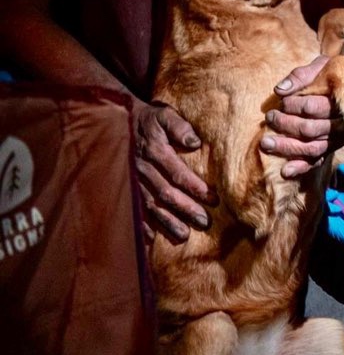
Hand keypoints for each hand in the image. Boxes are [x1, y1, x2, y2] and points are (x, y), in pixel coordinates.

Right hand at [133, 100, 216, 242]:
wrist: (118, 122)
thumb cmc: (149, 119)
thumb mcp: (164, 115)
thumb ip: (179, 126)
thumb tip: (195, 142)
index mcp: (155, 151)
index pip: (178, 173)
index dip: (195, 187)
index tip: (213, 199)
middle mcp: (143, 169)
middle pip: (166, 193)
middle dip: (186, 209)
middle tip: (205, 222)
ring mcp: (133, 180)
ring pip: (151, 205)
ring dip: (167, 222)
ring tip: (184, 235)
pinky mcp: (127, 188)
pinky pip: (134, 209)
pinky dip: (143, 225)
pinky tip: (153, 239)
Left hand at [266, 55, 343, 177]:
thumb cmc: (333, 72)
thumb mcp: (320, 66)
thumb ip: (300, 76)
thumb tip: (279, 90)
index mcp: (339, 102)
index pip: (312, 108)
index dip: (293, 106)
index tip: (281, 102)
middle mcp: (341, 124)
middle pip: (310, 130)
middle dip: (286, 125)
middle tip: (269, 118)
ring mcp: (336, 139)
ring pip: (311, 148)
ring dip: (287, 148)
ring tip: (265, 144)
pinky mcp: (331, 148)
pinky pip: (317, 160)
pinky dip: (301, 167)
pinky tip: (285, 171)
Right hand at [325, 163, 343, 259]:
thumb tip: (340, 165)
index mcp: (341, 192)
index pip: (328, 181)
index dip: (326, 176)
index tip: (325, 169)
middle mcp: (333, 201)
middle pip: (320, 191)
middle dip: (323, 186)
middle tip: (331, 184)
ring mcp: (330, 213)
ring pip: (318, 202)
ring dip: (326, 198)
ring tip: (336, 197)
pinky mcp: (328, 225)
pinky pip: (320, 216)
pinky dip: (327, 210)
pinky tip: (338, 209)